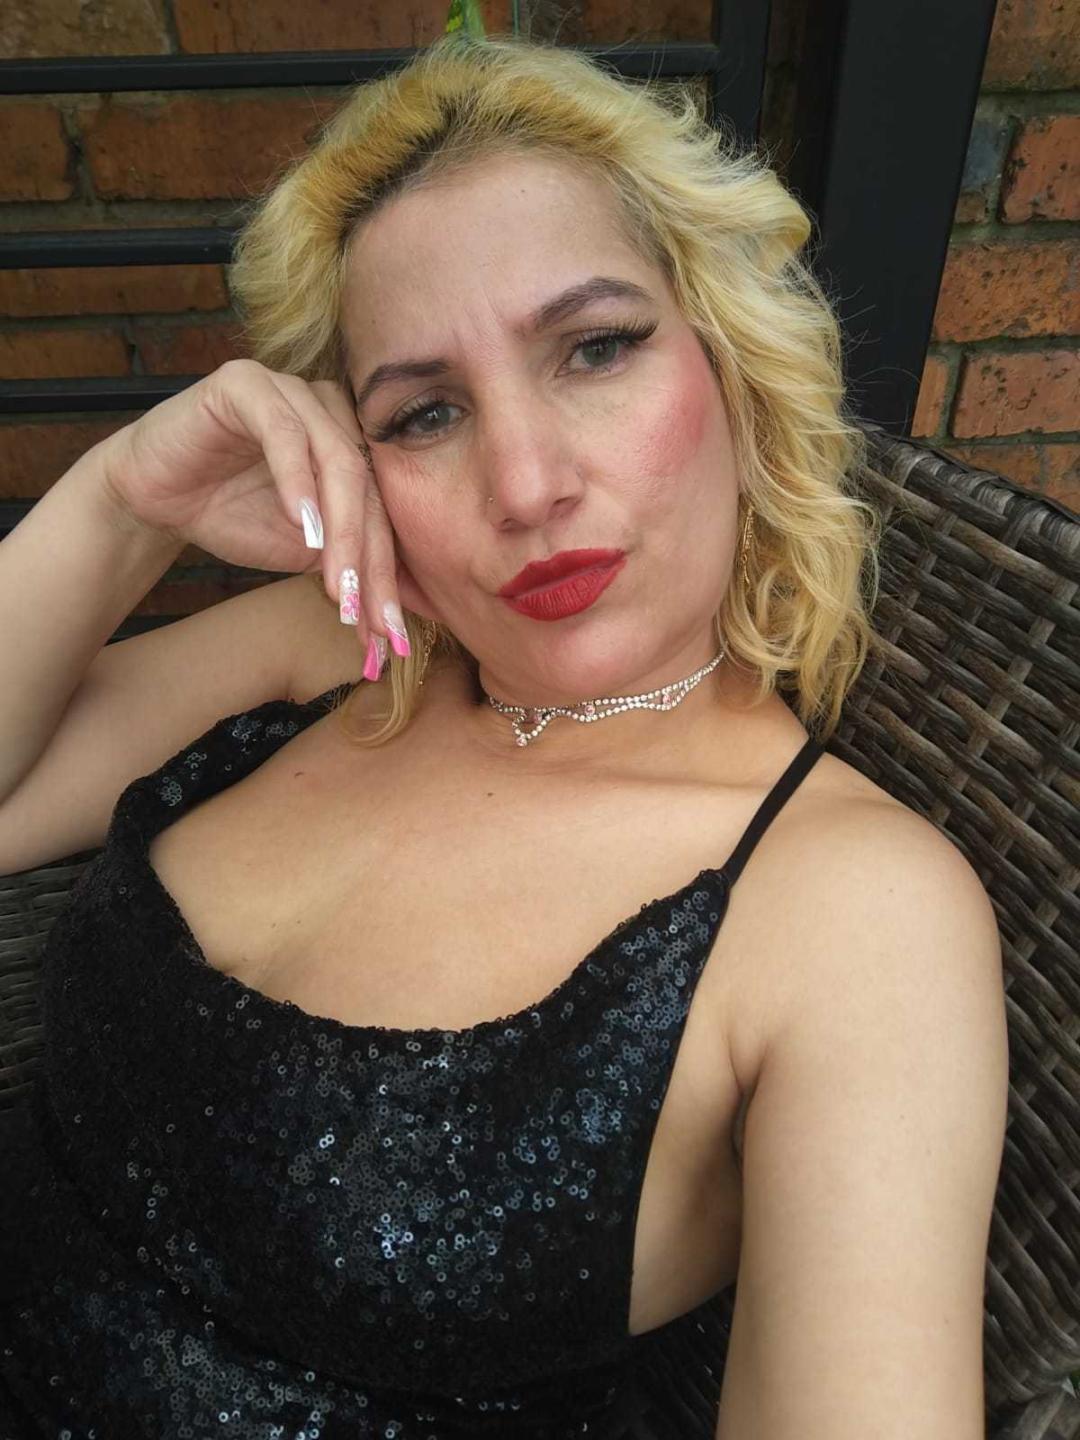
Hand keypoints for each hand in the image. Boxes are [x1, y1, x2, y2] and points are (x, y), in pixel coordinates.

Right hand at [97, 358, 409, 660]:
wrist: (154, 497)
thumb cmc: (230, 515)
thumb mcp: (301, 549)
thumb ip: (347, 561)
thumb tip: (393, 613)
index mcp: (351, 442)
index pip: (380, 509)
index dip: (384, 572)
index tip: (387, 631)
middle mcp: (329, 409)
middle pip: (366, 486)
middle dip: (368, 558)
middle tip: (363, 612)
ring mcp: (291, 389)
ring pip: (336, 458)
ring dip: (340, 528)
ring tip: (338, 584)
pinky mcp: (247, 383)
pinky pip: (283, 432)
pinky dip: (296, 481)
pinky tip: (301, 525)